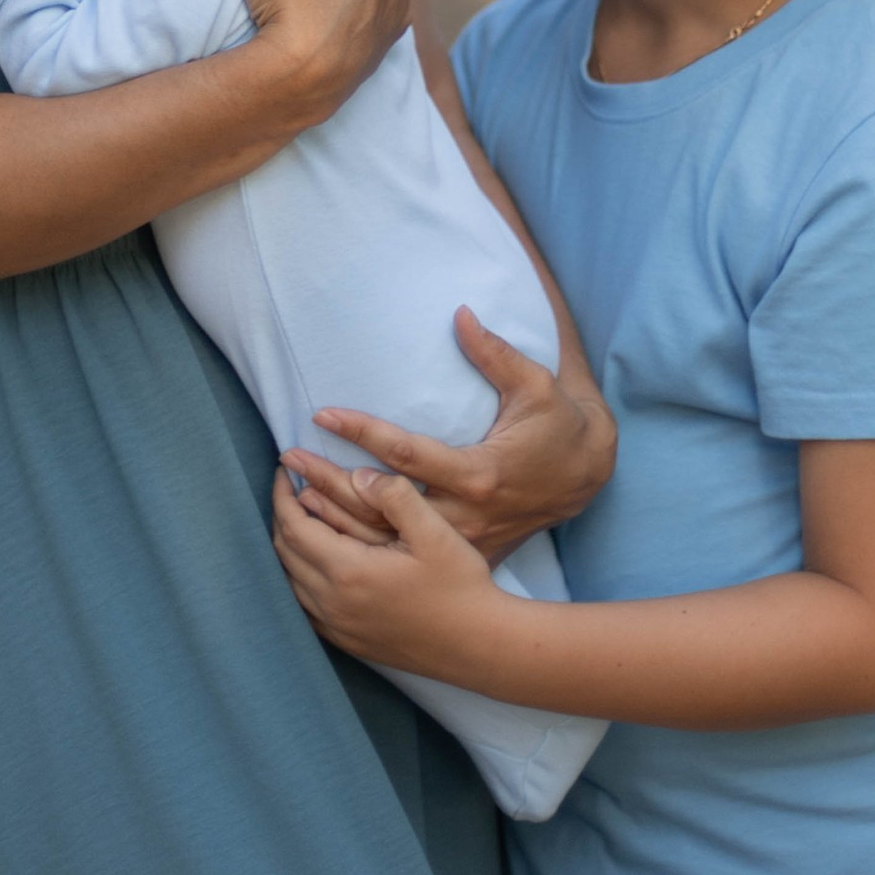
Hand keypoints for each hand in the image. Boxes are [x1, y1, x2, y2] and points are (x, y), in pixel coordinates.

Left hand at [274, 460, 503, 680]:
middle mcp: (333, 603)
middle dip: (282, 515)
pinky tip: (315, 563)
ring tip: (301, 518)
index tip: (286, 469)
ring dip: (289, 547)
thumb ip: (395, 495)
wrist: (479, 645)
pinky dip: (299, 577)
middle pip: (285, 553)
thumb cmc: (460, 586)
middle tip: (290, 488)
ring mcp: (338, 628)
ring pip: (290, 581)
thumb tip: (358, 474)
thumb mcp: (435, 531)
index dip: (283, 495)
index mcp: (348, 571)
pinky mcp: (348, 642)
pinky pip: (305, 606)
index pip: (294, 527)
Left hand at [310, 306, 615, 565]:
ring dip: (336, 518)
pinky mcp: (458, 557)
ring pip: (384, 542)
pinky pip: (399, 560)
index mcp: (479, 475)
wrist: (586, 480)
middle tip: (289, 458)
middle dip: (330, 482)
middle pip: (381, 506)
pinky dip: (360, 548)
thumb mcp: (536, 386)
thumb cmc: (558, 428)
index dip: (361, 431)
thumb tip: (460, 314)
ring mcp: (459, 544)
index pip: (404, 454)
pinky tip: (325, 532)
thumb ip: (495, 354)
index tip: (321, 413)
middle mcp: (464, 517)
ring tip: (293, 493)